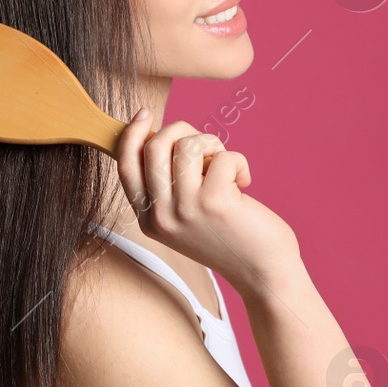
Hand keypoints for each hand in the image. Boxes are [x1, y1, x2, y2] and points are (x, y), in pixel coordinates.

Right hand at [115, 109, 300, 293]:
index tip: (146, 114)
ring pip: (187, 145)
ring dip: (212, 145)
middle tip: (208, 145)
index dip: (132, 134)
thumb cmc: (228, 237)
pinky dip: (238, 161)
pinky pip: (221, 156)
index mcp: (148, 219)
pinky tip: (245, 182)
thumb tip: (159, 137)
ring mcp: (186, 209)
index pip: (126, 166)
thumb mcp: (185, 216)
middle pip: (155, 147)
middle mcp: (161, 216)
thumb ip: (168, 186)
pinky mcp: (215, 202)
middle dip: (183, 130)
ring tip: (227, 165)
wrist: (261, 272)